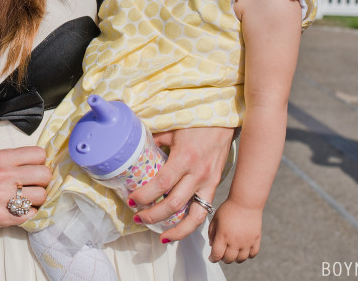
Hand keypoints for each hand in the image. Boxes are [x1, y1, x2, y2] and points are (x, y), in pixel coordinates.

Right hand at [0, 146, 49, 231]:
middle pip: (45, 175)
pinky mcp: (2, 217)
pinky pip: (31, 214)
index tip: (36, 170)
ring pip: (42, 196)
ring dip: (37, 200)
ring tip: (26, 200)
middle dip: (42, 182)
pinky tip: (19, 211)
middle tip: (33, 186)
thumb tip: (42, 164)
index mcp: (2, 158)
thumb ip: (14, 161)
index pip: (39, 154)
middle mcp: (4, 175)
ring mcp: (3, 197)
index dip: (40, 163)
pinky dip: (29, 214)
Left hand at [128, 126, 233, 241]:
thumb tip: (135, 151)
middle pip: (174, 204)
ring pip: (193, 216)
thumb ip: (155, 142)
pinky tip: (180, 229)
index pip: (162, 184)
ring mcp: (209, 182)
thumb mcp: (172, 129)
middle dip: (153, 215)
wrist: (225, 121)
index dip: (145, 196)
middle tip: (138, 217)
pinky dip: (192, 224)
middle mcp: (198, 174)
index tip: (132, 201)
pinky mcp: (215, 186)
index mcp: (185, 158)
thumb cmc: (196, 122)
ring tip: (161, 236)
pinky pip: (204, 211)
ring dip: (176, 230)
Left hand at [208, 199, 261, 262]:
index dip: (213, 258)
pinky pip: (253, 254)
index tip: (212, 257)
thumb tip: (212, 245)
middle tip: (222, 254)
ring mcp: (246, 242)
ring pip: (241, 259)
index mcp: (222, 236)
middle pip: (229, 259)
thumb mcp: (215, 219)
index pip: (216, 255)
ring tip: (233, 252)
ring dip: (235, 258)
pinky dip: (248, 255)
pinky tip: (244, 250)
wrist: (245, 202)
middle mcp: (235, 242)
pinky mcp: (256, 240)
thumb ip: (211, 232)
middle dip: (223, 258)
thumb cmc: (228, 209)